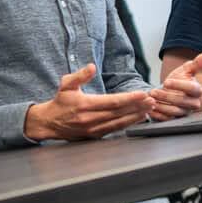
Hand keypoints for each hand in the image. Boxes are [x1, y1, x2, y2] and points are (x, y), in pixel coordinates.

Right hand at [24, 63, 154, 140]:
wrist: (49, 123)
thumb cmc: (60, 102)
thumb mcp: (66, 85)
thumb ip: (79, 76)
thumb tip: (91, 66)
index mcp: (85, 105)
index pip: (112, 102)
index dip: (129, 98)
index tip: (142, 94)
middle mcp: (91, 119)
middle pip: (120, 113)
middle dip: (138, 107)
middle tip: (152, 100)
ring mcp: (94, 129)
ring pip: (120, 123)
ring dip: (136, 116)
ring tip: (150, 109)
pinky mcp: (96, 136)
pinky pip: (115, 130)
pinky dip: (128, 124)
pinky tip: (139, 118)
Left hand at [148, 50, 201, 119]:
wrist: (167, 91)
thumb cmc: (179, 80)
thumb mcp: (187, 69)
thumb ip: (199, 62)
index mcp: (197, 91)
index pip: (192, 89)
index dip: (179, 85)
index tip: (166, 82)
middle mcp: (193, 103)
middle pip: (183, 102)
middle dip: (167, 96)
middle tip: (153, 91)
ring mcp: (184, 112)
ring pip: (175, 112)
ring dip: (161, 106)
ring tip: (151, 99)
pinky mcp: (175, 120)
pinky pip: (167, 120)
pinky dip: (158, 115)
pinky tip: (150, 109)